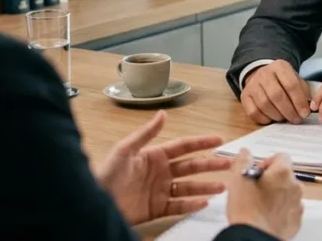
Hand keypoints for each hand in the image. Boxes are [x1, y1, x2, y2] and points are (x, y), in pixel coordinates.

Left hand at [95, 111, 231, 225]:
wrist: (94, 203)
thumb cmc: (105, 174)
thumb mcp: (124, 150)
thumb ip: (146, 133)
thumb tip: (163, 114)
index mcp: (154, 155)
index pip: (183, 146)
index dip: (201, 142)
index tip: (219, 139)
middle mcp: (160, 172)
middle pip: (191, 167)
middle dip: (210, 165)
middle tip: (227, 164)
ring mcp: (159, 190)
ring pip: (189, 187)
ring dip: (206, 186)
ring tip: (222, 186)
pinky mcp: (156, 208)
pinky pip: (178, 206)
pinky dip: (191, 205)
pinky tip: (203, 202)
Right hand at [226, 149, 303, 239]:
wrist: (254, 236)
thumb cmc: (247, 209)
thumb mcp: (239, 179)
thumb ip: (243, 161)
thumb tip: (245, 152)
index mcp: (282, 172)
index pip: (281, 156)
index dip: (268, 162)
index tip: (257, 172)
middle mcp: (294, 186)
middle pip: (285, 174)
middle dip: (272, 179)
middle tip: (256, 189)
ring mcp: (297, 203)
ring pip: (288, 192)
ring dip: (277, 194)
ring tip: (260, 203)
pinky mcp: (296, 220)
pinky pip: (290, 208)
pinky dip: (281, 209)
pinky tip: (267, 214)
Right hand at [241, 60, 310, 124]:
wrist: (263, 76)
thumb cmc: (283, 81)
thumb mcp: (295, 79)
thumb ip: (303, 92)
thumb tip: (308, 109)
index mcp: (280, 66)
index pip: (291, 84)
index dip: (299, 101)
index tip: (305, 113)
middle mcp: (264, 73)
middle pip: (277, 95)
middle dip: (289, 111)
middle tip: (296, 120)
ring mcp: (252, 84)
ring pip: (264, 104)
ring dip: (277, 116)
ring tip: (285, 119)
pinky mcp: (244, 96)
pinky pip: (253, 112)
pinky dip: (264, 119)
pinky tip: (272, 119)